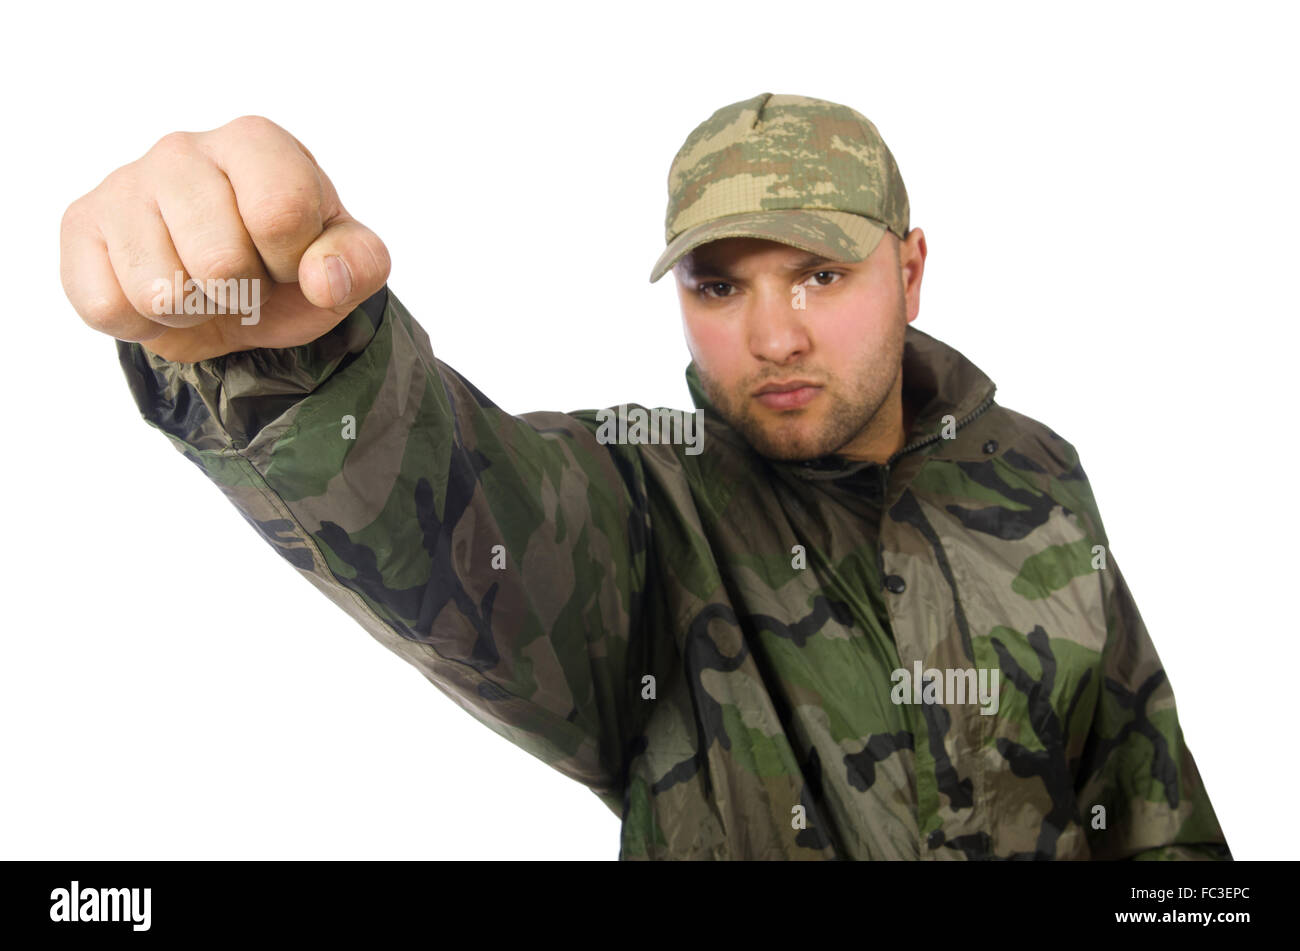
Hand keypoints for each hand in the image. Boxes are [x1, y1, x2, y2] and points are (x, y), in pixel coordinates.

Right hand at [60, 115, 390, 361]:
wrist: (230, 289)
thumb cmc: (288, 263)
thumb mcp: (342, 265)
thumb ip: (358, 264)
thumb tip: (324, 278)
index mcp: (255, 143)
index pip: (279, 213)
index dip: (292, 264)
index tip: (288, 261)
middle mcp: (183, 148)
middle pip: (219, 262)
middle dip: (241, 293)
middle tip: (241, 278)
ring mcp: (124, 184)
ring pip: (160, 292)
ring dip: (192, 311)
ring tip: (201, 285)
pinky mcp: (81, 225)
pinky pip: (107, 306)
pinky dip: (142, 324)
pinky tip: (157, 291)